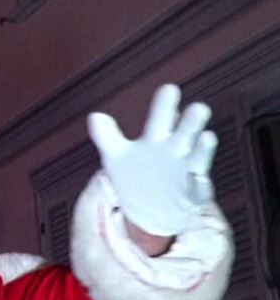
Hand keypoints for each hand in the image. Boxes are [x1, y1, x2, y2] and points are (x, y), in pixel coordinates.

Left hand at [88, 84, 216, 237]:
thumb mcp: (116, 157)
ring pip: (196, 154)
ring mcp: (185, 169)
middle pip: (183, 132)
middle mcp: (173, 151)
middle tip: (196, 107)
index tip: (170, 89)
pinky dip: (201, 180)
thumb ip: (106, 136)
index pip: (159, 119)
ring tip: (204, 132)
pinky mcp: (194, 190)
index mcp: (155, 140)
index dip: (165, 105)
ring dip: (200, 145)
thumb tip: (95, 116)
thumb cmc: (137, 177)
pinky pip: (199, 184)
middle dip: (189, 121)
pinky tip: (201, 172)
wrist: (154, 210)